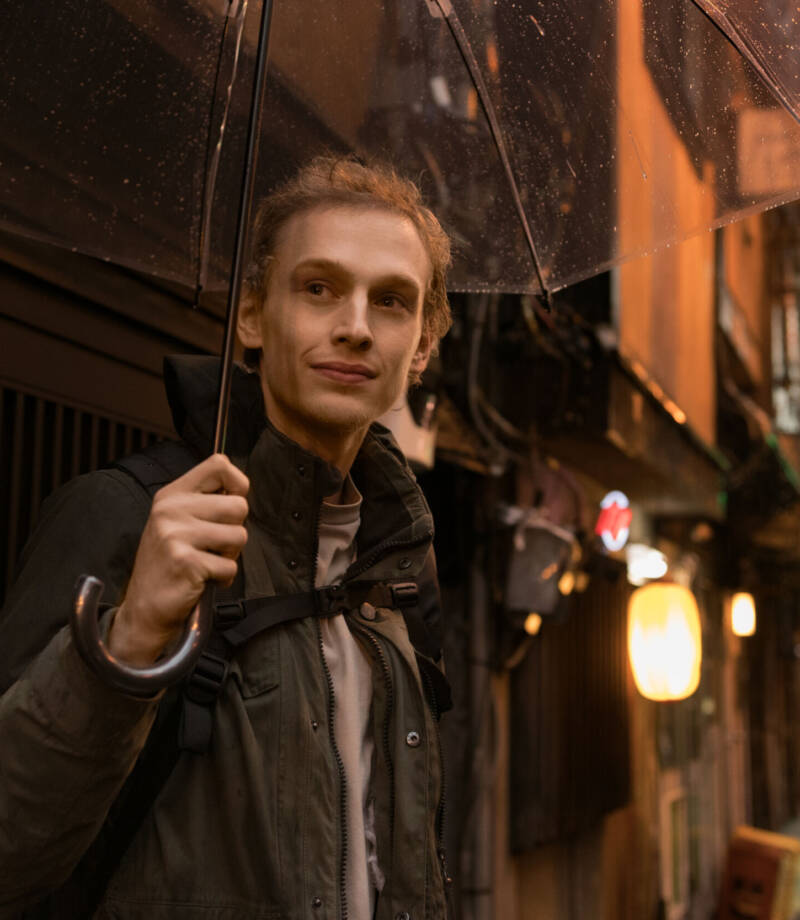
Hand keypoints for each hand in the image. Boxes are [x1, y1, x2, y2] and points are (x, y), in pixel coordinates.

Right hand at [108, 454, 249, 665]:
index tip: (231, 502)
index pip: (219, 464)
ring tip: (206, 561)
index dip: (237, 484)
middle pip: (239, 505)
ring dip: (230, 556)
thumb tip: (241, 490)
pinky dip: (223, 578)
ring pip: (239, 536)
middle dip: (235, 529)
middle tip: (213, 546)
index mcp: (171, 495)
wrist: (146, 607)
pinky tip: (202, 579)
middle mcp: (171, 510)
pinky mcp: (186, 562)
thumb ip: (205, 502)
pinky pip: (230, 566)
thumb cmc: (170, 563)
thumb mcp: (178, 522)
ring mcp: (176, 535)